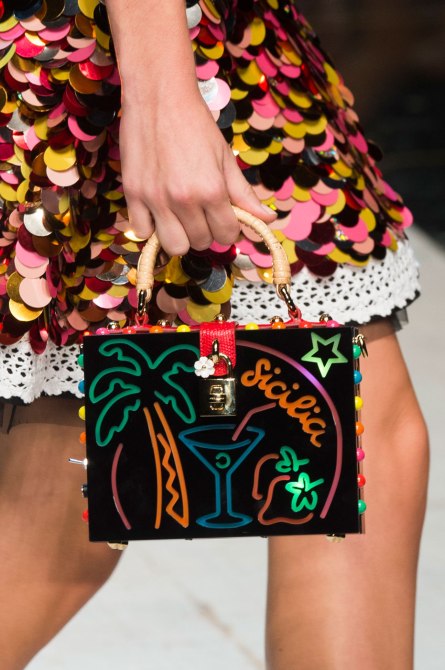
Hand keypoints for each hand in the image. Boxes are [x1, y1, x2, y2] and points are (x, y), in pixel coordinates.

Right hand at [119, 91, 276, 255]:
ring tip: (179, 217)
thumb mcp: (225, 157)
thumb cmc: (195, 123)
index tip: (222, 217)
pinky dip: (151, 228)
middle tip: (201, 212)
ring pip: (174, 246)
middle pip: (201, 243)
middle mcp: (184, 199)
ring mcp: (156, 198)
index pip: (227, 235)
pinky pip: (143, 232)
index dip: (228, 229)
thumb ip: (244, 194)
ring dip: (180, 236)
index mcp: (212, 190)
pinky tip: (157, 212)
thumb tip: (268, 220)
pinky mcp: (133, 194)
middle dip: (206, 232)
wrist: (158, 95)